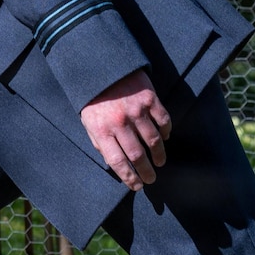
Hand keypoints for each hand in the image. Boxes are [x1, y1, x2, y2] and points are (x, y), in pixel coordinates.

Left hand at [80, 70, 170, 190]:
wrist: (102, 68)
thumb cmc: (94, 99)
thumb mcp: (88, 122)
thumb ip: (99, 142)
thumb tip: (113, 163)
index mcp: (102, 130)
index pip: (118, 162)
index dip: (129, 177)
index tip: (136, 186)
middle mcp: (120, 122)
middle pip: (138, 155)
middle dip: (146, 172)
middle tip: (151, 179)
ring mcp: (136, 111)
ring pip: (153, 140)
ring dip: (159, 155)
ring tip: (160, 162)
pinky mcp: (150, 99)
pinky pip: (164, 121)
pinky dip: (166, 132)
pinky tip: (165, 138)